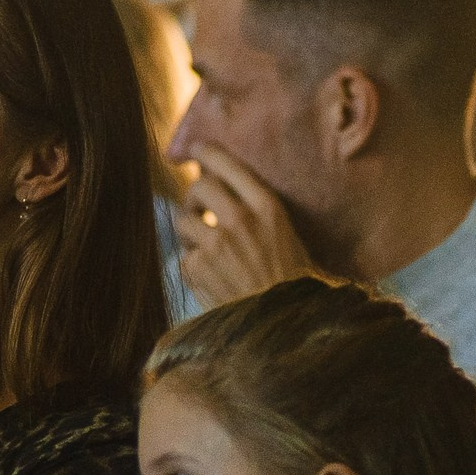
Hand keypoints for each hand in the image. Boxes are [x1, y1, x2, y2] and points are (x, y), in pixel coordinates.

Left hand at [173, 144, 313, 308]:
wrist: (283, 323)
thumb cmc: (292, 280)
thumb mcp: (286, 234)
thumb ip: (257, 208)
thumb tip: (221, 184)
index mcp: (267, 207)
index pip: (227, 165)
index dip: (207, 153)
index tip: (198, 151)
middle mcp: (240, 220)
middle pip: (199, 187)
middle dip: (195, 196)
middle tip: (198, 207)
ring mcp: (216, 244)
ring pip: (183, 220)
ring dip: (190, 232)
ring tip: (205, 246)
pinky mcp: (199, 268)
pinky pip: (185, 256)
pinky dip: (194, 265)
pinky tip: (211, 276)